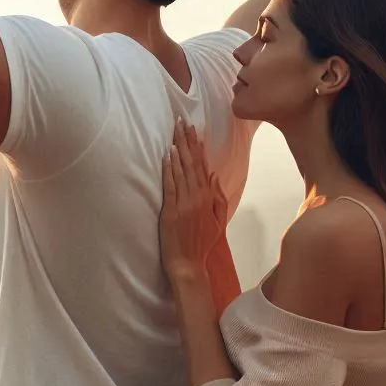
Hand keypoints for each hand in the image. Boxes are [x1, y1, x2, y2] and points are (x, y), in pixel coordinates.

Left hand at [160, 119, 228, 286]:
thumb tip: (214, 176)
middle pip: (191, 163)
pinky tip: (167, 154)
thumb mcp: (217, 222)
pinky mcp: (171, 211)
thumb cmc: (201, 243)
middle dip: (186, 141)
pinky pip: (170, 185)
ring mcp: (184, 204)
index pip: (202, 166)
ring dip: (178, 149)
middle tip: (181, 121)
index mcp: (208, 198)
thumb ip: (218, 198)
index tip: (194, 130)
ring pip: (181, 170)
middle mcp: (198, 198)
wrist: (188, 264)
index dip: (198, 147)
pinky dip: (169, 169)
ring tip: (174, 130)